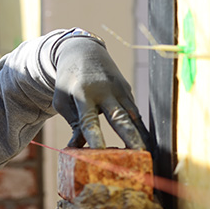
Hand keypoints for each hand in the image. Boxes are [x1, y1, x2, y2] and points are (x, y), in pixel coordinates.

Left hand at [53, 35, 150, 149]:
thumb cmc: (68, 81)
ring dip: (140, 136)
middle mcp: (105, 91)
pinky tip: (147, 144)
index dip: (95, 137)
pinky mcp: (128, 90)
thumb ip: (73, 124)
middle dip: (130, 137)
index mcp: (83, 93)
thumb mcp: (62, 101)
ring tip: (146, 156)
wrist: (83, 52)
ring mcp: (119, 89)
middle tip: (139, 155)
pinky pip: (135, 113)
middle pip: (119, 117)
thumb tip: (79, 149)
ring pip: (133, 116)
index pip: (89, 120)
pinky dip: (141, 128)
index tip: (99, 153)